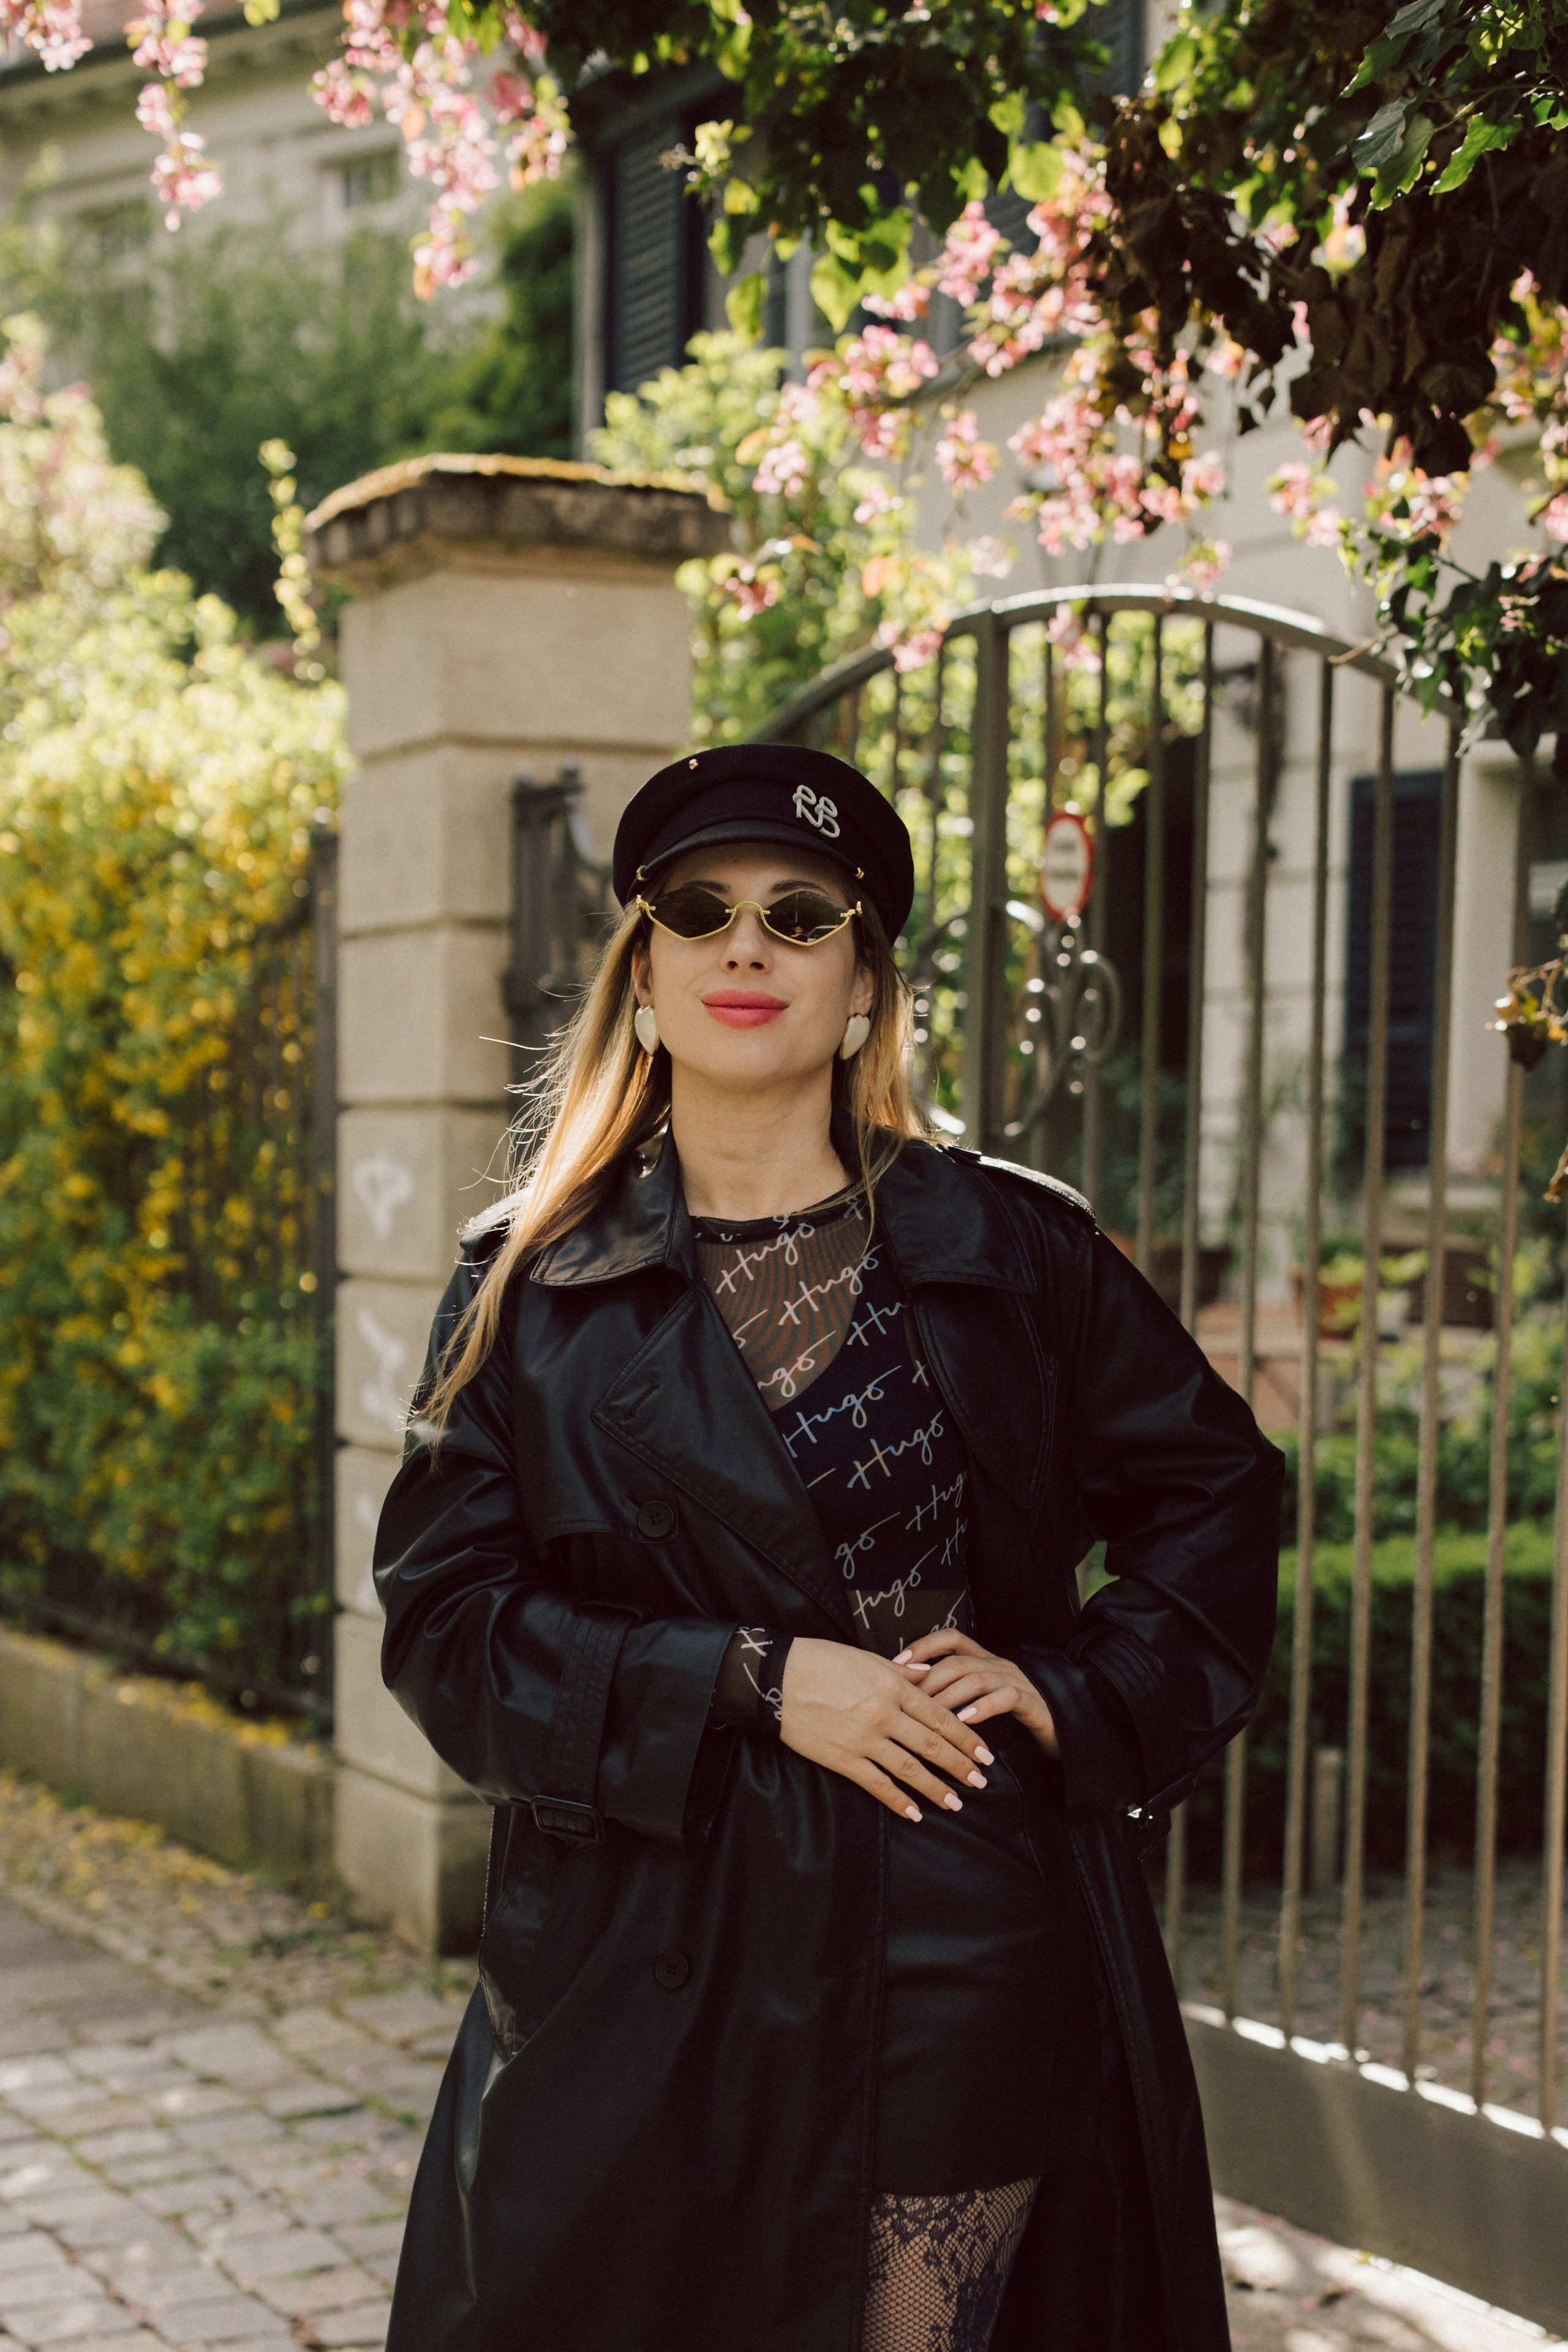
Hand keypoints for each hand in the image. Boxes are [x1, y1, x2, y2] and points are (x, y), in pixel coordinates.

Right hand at [779, 1636, 995, 1822]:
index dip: (966, 1738)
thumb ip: (901, 1671)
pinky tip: (914, 1814)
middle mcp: (884, 1714)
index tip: (984, 1753)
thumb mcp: (866, 1658)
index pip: (941, 1717)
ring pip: (910, 1769)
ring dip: (936, 1789)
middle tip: (981, 1782)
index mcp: (893, 1687)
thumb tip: (929, 1676)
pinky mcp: (842, 1758)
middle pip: (932, 1746)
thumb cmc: (820, 1661)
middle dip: (960, 1766)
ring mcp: (864, 1739)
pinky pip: (877, 1784)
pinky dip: (898, 1801)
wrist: (775, 1678)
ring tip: (955, 1803)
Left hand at [892, 1630, 1058, 1758]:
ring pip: (977, 1677)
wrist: (1064, 1733)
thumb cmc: (1013, 1721)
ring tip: (930, 1713)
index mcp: (985, 1660)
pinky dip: (982, 1707)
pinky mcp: (1032, 1702)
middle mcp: (999, 1665)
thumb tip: (910, 1698)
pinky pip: (1005, 1697)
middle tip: (906, 1701)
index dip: (924, 1645)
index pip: (952, 1638)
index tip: (898, 1663)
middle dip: (929, 1679)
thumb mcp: (980, 1702)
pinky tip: (964, 1721)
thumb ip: (953, 1694)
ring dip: (950, 1695)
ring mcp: (1017, 1681)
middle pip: (958, 1661)